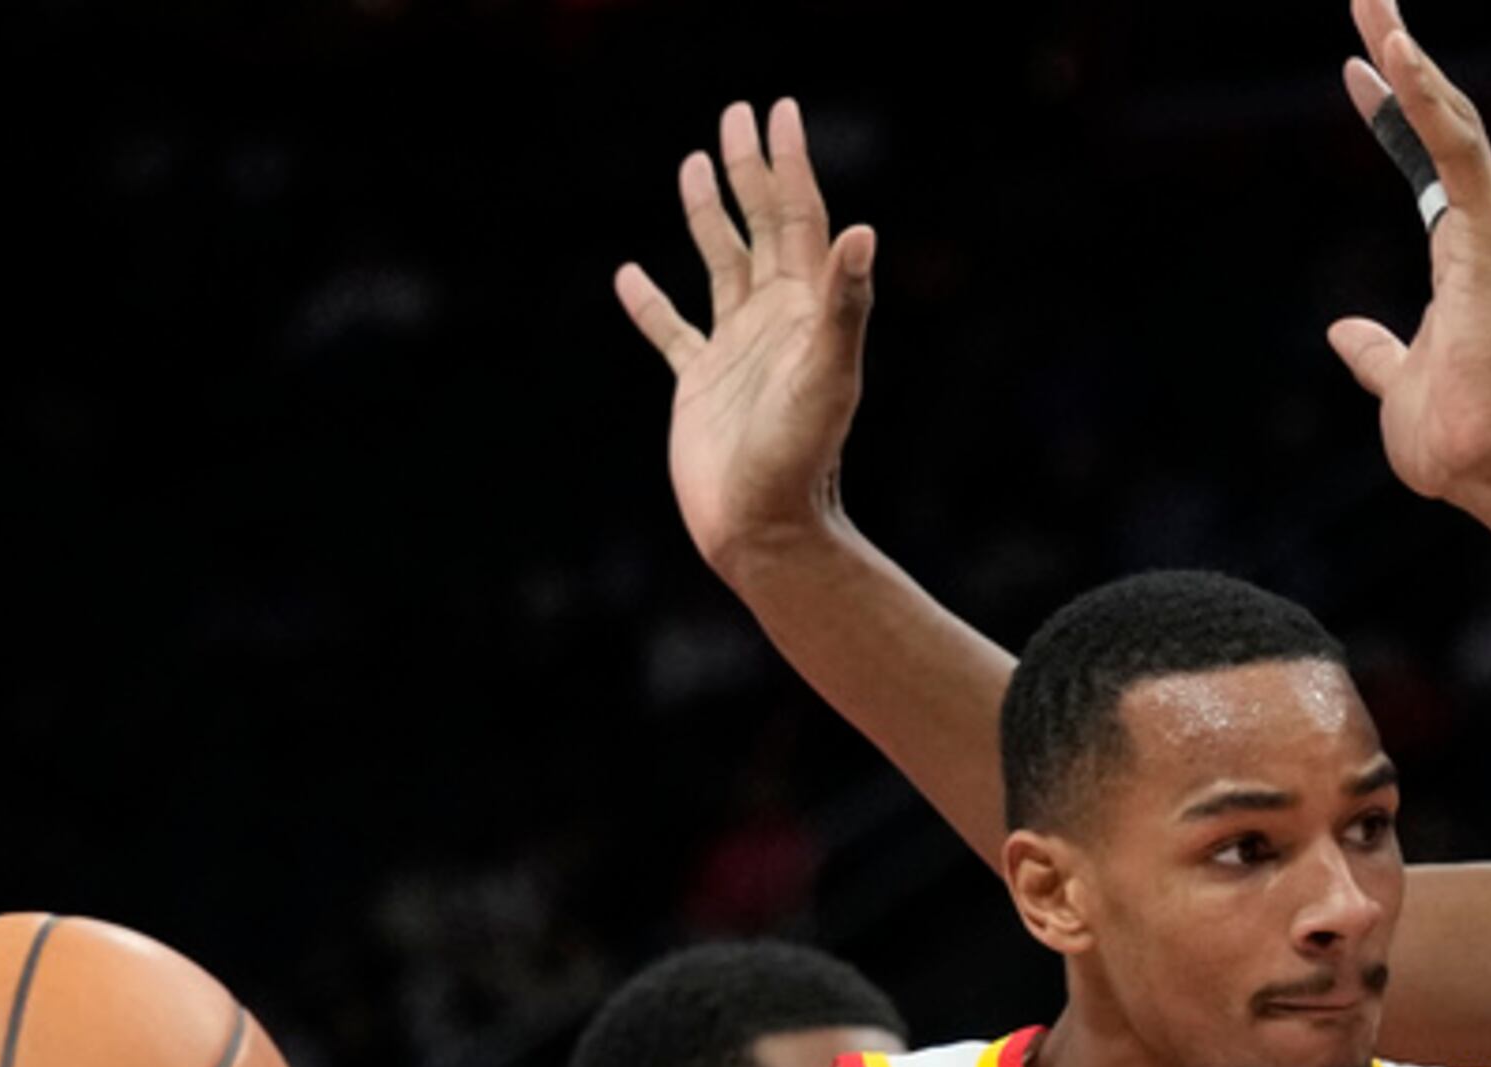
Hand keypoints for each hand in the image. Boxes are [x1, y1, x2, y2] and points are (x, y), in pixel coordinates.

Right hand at [615, 99, 877, 572]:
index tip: (779, 112)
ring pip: (720, 264)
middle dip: (748, 170)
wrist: (765, 530)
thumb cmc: (803, 459)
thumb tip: (861, 230)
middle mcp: (775, 322)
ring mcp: (737, 351)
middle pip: (762, 227)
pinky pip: (672, 331)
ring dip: (707, 215)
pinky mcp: (700, 384)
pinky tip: (629, 275)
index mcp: (808, 312)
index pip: (801, 220)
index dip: (789, 165)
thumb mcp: (828, 376)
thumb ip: (844, 304)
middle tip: (736, 114)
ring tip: (694, 165)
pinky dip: (651, 303)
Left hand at [1325, 0, 1490, 506]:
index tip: (1358, 73)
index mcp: (1463, 259)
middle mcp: (1483, 235)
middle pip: (1441, 125)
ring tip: (1376, 4)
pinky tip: (1398, 51)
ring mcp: (1489, 233)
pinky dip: (1427, 98)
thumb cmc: (1452, 437)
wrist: (1487, 469)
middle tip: (1370, 1)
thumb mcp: (1394, 379)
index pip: (1425, 166)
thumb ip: (1376, 350)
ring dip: (1413, 59)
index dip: (1391, 118)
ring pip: (1452, 121)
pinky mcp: (1487, 238)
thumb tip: (1345, 332)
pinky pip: (1457, 149)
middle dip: (1405, 60)